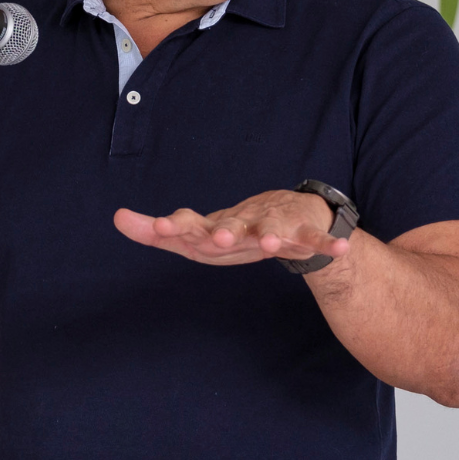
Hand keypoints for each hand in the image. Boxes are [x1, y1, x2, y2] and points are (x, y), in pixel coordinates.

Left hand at [113, 190, 349, 266]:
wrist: (292, 210)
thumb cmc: (237, 228)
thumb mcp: (198, 235)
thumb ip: (159, 231)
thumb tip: (116, 217)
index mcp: (217, 226)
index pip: (192, 226)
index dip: (177, 226)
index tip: (158, 226)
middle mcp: (244, 222)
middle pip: (233, 226)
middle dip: (225, 231)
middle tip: (216, 237)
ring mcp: (275, 225)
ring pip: (274, 231)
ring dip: (272, 235)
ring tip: (271, 243)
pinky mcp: (303, 233)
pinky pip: (317, 241)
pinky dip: (328, 245)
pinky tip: (341, 249)